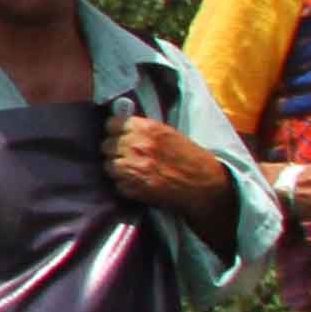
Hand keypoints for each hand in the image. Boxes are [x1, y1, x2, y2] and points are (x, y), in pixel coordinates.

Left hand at [105, 117, 238, 243]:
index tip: (119, 136)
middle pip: (106, 145)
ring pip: (108, 165)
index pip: (111, 124)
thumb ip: (143, 130)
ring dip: (117, 169)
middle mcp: (136, 145)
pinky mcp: (132, 187)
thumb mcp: (168, 133)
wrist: (204, 183)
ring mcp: (132, 167)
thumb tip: (120, 126)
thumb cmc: (189, 157)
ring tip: (133, 170)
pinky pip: (117, 184)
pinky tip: (139, 183)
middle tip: (127, 156)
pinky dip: (125, 185)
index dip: (114, 131)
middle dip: (114, 151)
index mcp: (146, 129)